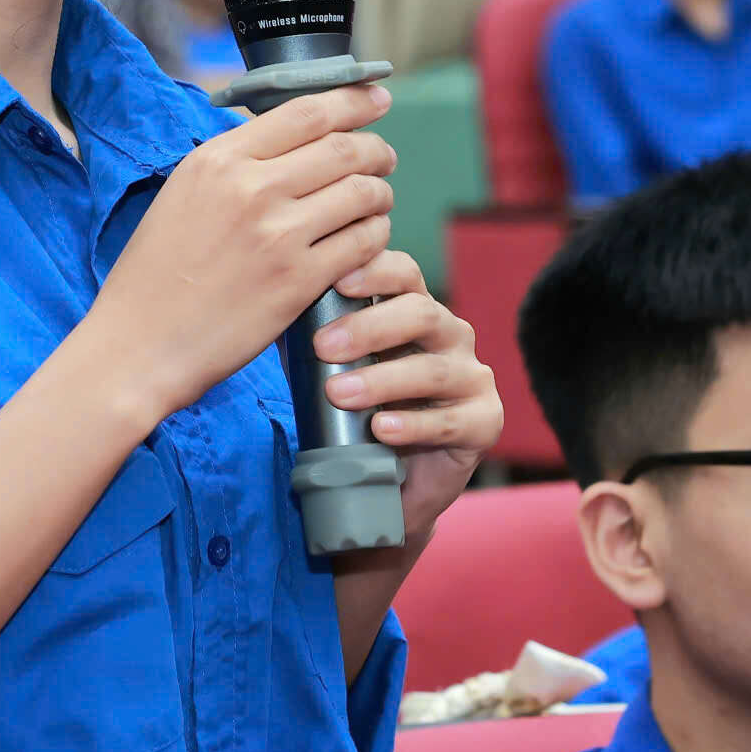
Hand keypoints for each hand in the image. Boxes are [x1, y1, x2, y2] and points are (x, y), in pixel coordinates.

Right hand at [86, 83, 396, 423]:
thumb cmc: (155, 273)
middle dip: (376, 149)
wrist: (140, 343)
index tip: (376, 97)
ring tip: (375, 202)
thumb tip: (290, 140)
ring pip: (362, 194)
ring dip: (380, 194)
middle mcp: (251, 188)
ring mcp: (278, 235)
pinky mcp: (299, 281)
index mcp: (218, 159)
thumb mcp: (183, 193)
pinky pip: (363, 244)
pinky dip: (375, 237)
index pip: (306, 112)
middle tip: (383, 157)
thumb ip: (234, 164)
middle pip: (344, 148)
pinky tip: (368, 241)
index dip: (353, 100)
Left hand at [311, 250, 501, 544]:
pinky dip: (413, 425)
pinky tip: (382, 429)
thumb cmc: (360, 409)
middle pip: (420, 313)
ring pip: (433, 369)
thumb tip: (265, 303)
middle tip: (323, 346)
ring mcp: (473, 377)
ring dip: (382, 380)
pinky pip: (452, 422)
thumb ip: (309, 332)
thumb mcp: (332, 366)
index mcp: (416, 308)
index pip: (404, 273)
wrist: (392, 481)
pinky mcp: (485, 423)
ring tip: (339, 394)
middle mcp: (451, 334)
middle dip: (369, 327)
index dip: (375, 270)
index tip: (336, 281)